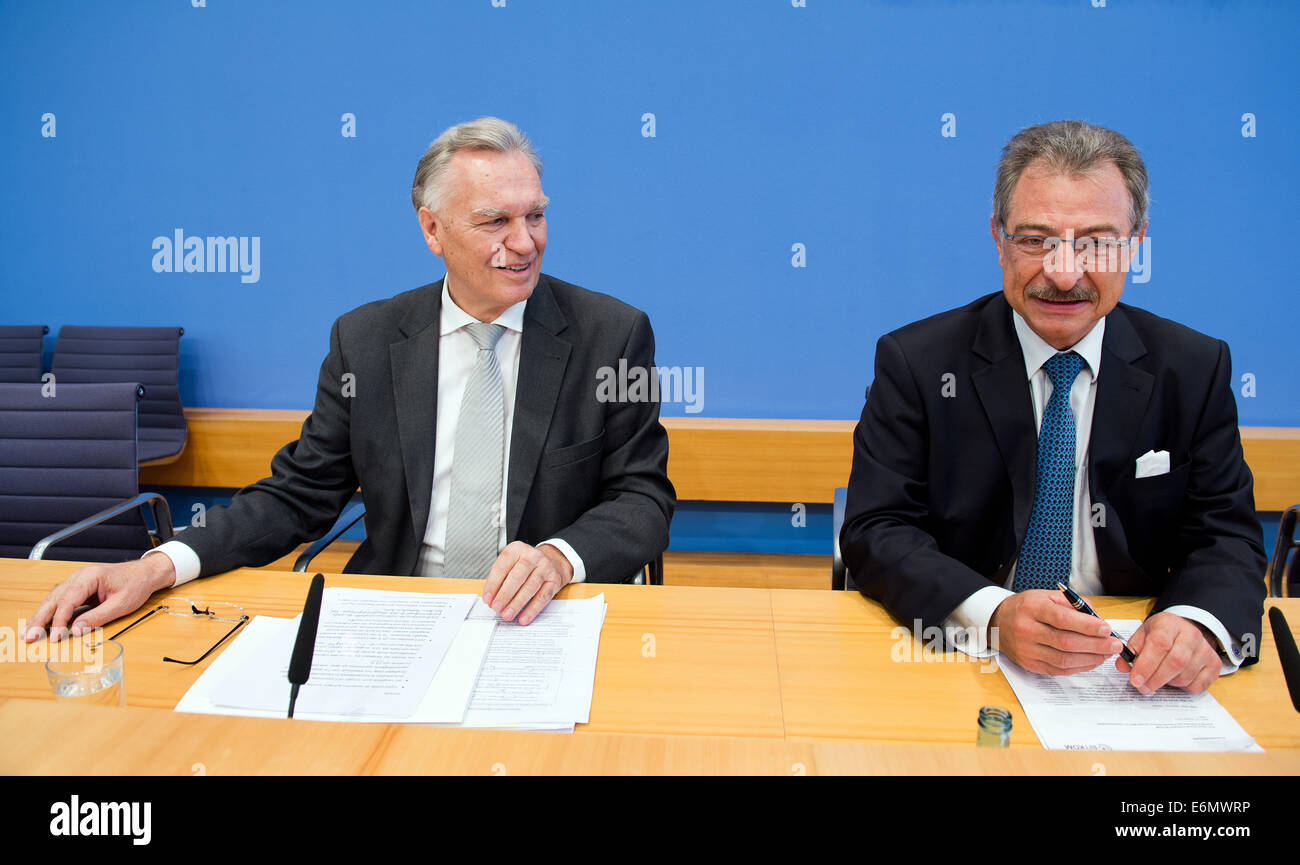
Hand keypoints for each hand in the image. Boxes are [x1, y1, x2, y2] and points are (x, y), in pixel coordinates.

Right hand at [24, 553, 176, 642]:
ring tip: (28, 633)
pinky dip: (50, 611)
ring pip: (53, 599)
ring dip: (40, 616)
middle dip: (39, 619)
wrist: (145, 573)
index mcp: (89, 577)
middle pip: (54, 598)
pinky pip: (60, 599)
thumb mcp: (121, 604)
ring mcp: (77, 580)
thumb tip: (77, 630)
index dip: (59, 621)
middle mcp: (79, 576)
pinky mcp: (78, 587)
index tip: (54, 637)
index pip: (68, 600)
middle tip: (28, 636)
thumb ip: (98, 617)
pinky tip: (41, 623)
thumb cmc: (136, 585)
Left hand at [482, 541, 572, 625]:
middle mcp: (532, 556)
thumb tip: (491, 599)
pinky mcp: (554, 580)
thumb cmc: (527, 565)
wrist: (553, 560)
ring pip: (530, 587)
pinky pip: (543, 597)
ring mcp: (545, 567)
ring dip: (517, 604)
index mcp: (517, 550)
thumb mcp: (512, 563)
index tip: (487, 598)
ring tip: (507, 614)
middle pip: (517, 576)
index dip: (493, 584)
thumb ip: (501, 578)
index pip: (502, 566)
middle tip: (496, 607)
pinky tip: (524, 617)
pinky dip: (532, 609)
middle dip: (505, 594)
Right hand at [989, 589, 1123, 674]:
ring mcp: (1027, 650)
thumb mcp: (1044, 596)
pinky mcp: (1030, 664)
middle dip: (1095, 645)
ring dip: (1090, 658)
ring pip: (1064, 659)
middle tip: (1114, 645)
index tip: (1106, 629)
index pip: (1063, 619)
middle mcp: (1026, 630)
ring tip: (1106, 653)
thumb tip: (1097, 617)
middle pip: (1066, 642)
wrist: (997, 623)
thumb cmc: (1025, 608)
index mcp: (1031, 608)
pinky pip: (1059, 670)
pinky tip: (1091, 661)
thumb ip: (1072, 603)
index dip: (1087, 626)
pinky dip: (1079, 667)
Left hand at [1115, 612, 1220, 693]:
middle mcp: (1191, 635)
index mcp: (1169, 624)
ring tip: (1158, 679)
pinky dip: (1183, 688)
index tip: (1135, 679)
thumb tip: (1123, 667)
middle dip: (1156, 679)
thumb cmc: (1162, 633)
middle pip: (1175, 662)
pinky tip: (1174, 679)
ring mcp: (1205, 650)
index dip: (1146, 665)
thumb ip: (1132, 649)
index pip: (1159, 645)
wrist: (1187, 629)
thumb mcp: (1144, 634)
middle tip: (1143, 687)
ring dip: (1168, 683)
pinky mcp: (1214, 664)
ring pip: (1186, 675)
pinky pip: (1198, 685)